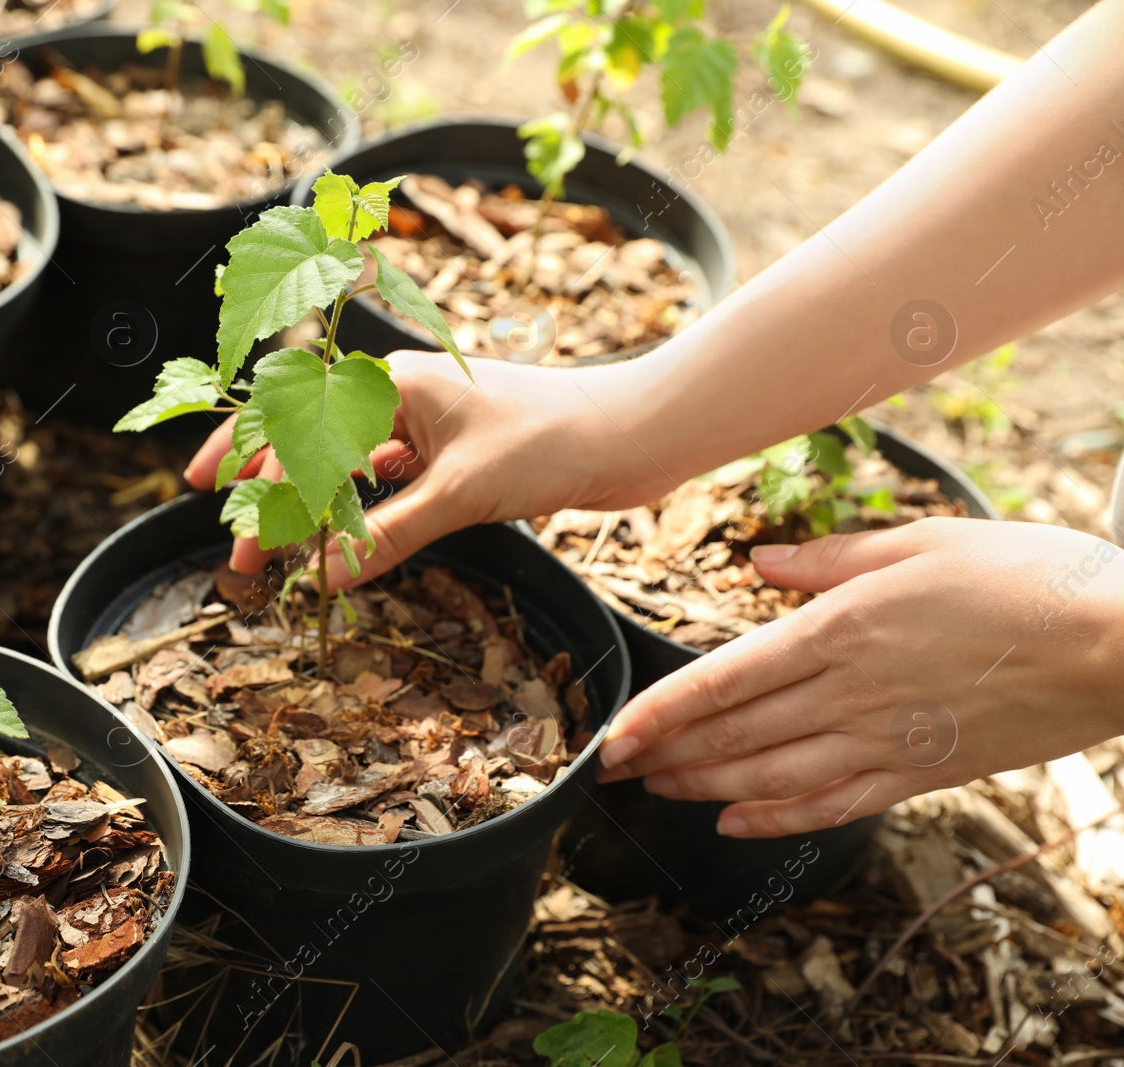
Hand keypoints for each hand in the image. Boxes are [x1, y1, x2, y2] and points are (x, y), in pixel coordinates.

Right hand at [185, 351, 653, 583]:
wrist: (632, 434)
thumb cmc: (554, 438)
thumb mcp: (461, 492)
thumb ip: (389, 534)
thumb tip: (326, 575)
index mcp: (391, 383)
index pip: (298, 425)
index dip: (250, 473)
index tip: (222, 520)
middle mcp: (400, 397)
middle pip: (311, 440)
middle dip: (268, 490)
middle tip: (237, 541)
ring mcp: (428, 426)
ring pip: (349, 465)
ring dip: (315, 506)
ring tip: (280, 547)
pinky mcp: (455, 455)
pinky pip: (390, 482)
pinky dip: (364, 512)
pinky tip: (347, 537)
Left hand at [597, 517, 1123, 836]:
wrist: (1122, 643)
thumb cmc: (1029, 577)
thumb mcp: (924, 541)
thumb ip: (831, 558)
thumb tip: (757, 562)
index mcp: (843, 628)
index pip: (725, 679)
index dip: (662, 712)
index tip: (614, 734)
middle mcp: (852, 692)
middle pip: (736, 733)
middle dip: (665, 754)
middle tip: (610, 771)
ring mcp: (889, 739)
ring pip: (773, 775)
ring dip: (705, 786)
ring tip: (657, 792)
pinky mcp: (925, 772)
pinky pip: (836, 804)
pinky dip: (779, 818)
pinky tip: (736, 822)